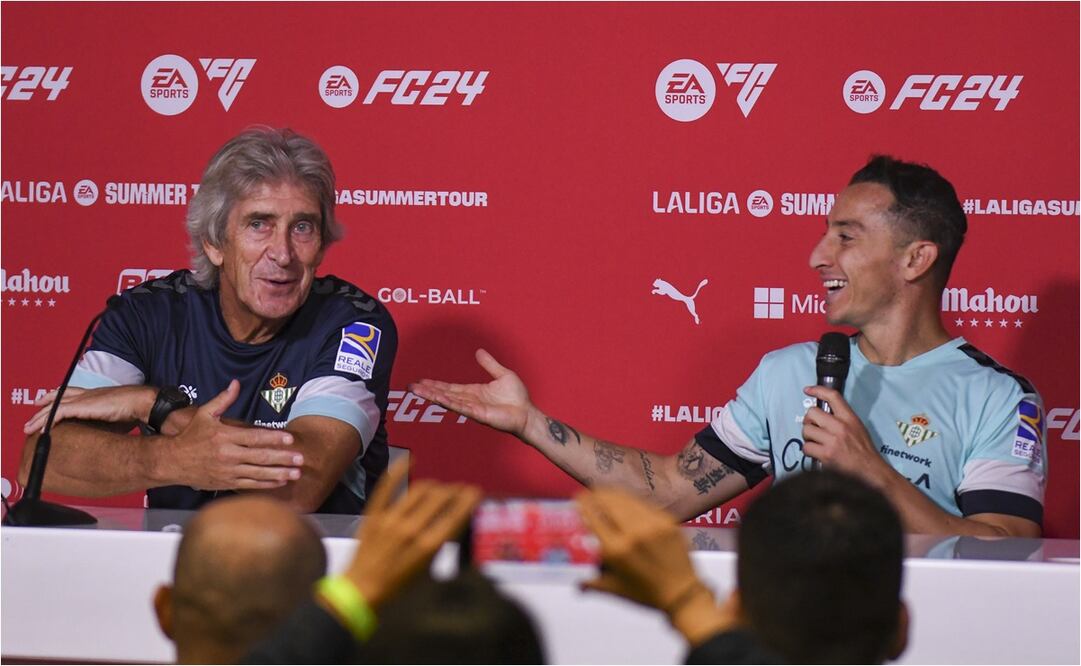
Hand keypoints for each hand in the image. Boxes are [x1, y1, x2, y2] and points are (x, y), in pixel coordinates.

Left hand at [23, 385, 154, 433]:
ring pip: (54, 406)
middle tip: (32, 415)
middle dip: (43, 405)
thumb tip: (110, 435)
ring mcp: (83, 399)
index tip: (47, 400)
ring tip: (29, 428)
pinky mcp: (82, 406)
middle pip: (58, 397)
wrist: (140, 402)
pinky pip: (58, 413)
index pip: (72, 392)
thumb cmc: (136, 409)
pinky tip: (41, 430)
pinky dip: (47, 421)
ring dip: (39, 418)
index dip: (58, 396)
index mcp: (96, 394)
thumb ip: (109, 422)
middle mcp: (87, 394)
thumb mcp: (119, 416)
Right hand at [162, 380, 301, 489]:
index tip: (290, 439)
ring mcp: (228, 471)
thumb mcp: (204, 414)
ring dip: (279, 474)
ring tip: (296, 473)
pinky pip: (250, 484)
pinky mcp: (226, 483)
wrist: (172, 461)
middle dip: (282, 458)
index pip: (254, 437)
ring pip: (258, 473)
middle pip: (260, 457)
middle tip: (301, 459)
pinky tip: (280, 482)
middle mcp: (228, 455)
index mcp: (225, 436)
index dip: (273, 438)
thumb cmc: (191, 436)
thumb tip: (236, 383)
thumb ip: (223, 400)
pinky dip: (266, 484)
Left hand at [345, 458, 480, 608]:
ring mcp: (390, 519)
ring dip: (435, 485)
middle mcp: (411, 529)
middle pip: (440, 497)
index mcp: (428, 546)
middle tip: (460, 489)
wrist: (361, 591)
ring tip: (441, 487)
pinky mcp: (373, 515)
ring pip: (420, 490)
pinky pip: (387, 486)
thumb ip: (439, 544)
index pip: (455, 515)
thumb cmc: (398, 586)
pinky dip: (400, 470)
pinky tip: (411, 460)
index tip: (476, 492)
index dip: (469, 499)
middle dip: (454, 490)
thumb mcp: (427, 570)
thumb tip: (452, 522)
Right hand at [410, 348, 532, 436]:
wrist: (527, 413)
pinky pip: (460, 407)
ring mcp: (473, 408)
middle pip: (445, 394)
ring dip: (433, 396)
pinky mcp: (479, 415)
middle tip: (411, 387)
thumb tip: (479, 351)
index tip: (422, 381)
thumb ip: (489, 364)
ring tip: (417, 392)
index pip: (451, 388)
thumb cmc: (518, 398)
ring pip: (448, 401)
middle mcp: (470, 401)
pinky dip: (448, 402)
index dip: (436, 384)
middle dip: (428, 391)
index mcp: (474, 392)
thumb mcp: (502, 374)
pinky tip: (437, 398)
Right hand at [576, 486, 733, 644]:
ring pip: (627, 501)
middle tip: (590, 492)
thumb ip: (592, 584)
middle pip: (610, 504)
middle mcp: (633, 534)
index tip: (578, 499)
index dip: (584, 506)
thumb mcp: (615, 590)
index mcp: (616, 550)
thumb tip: (578, 584)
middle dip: (597, 495)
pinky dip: (633, 502)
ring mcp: (652, 526)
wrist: (682, 594)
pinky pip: (646, 506)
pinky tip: (627, 501)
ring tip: (605, 492)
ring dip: (614, 494)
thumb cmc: (647, 594)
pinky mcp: (668, 522)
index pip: (595, 519)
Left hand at [801, 386, 890, 481]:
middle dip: (809, 420)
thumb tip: (823, 413)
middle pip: (812, 413)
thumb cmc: (864, 450)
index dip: (817, 390)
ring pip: (806, 430)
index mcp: (849, 418)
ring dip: (808, 437)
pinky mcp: (826, 454)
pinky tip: (816, 453)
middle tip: (813, 428)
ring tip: (816, 442)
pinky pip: (806, 447)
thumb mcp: (857, 427)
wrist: (870, 471)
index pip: (833, 396)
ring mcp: (832, 441)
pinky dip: (808, 450)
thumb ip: (842, 418)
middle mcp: (840, 427)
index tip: (808, 390)